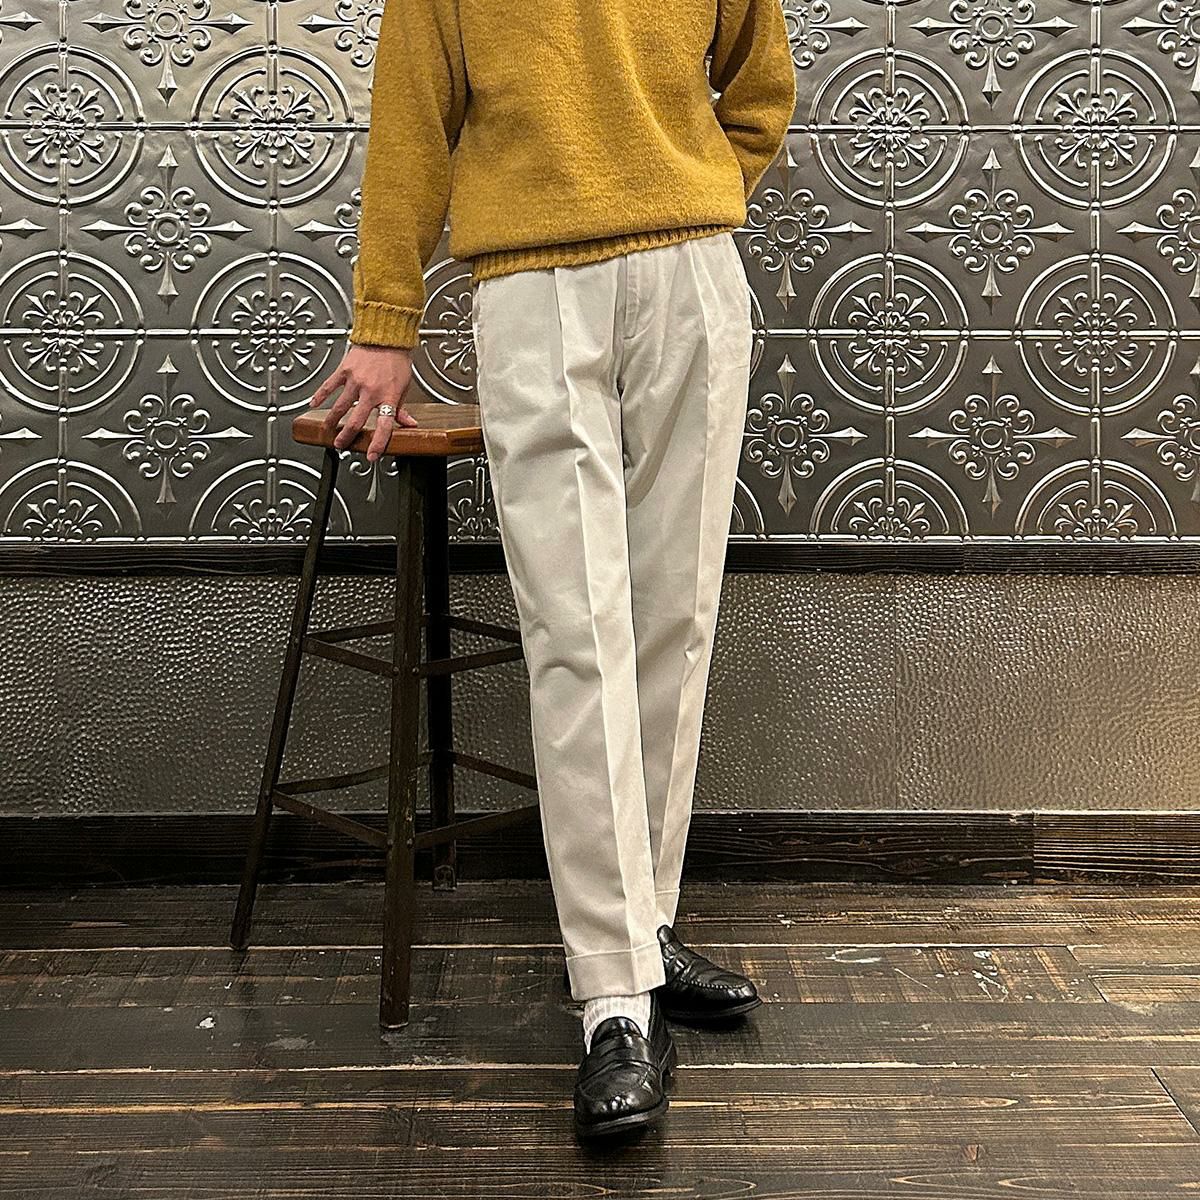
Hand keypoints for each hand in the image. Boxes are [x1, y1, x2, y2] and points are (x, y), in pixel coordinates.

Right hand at [308, 343, 419, 463]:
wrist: (386, 336)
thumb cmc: (397, 359)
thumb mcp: (404, 386)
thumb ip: (401, 408)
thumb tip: (409, 424)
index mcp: (388, 397)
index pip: (384, 426)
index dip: (377, 443)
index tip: (371, 455)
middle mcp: (371, 391)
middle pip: (356, 420)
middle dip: (347, 436)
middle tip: (341, 445)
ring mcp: (356, 381)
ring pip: (340, 406)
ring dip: (333, 421)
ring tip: (328, 430)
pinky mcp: (344, 370)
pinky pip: (330, 385)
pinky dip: (320, 395)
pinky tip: (314, 404)